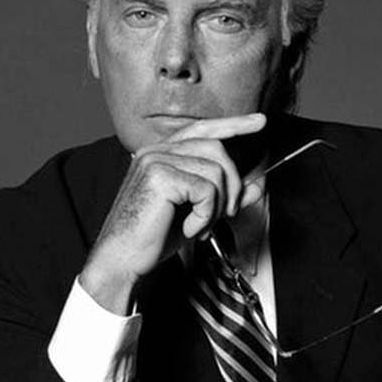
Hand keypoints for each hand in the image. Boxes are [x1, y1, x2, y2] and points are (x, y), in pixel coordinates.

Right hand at [80, 113, 266, 313]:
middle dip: (233, 183)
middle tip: (226, 214)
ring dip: (218, 205)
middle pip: (216, 147)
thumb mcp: (196, 212)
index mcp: (161, 154)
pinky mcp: (159, 177)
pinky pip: (206, 188)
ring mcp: (155, 160)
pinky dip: (207, 214)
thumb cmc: (152, 238)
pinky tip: (190, 228)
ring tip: (202, 225)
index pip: (202, 128)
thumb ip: (224, 195)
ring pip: (215, 170)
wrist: (122, 260)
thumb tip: (256, 184)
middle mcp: (156, 151)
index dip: (233, 123)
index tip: (260, 121)